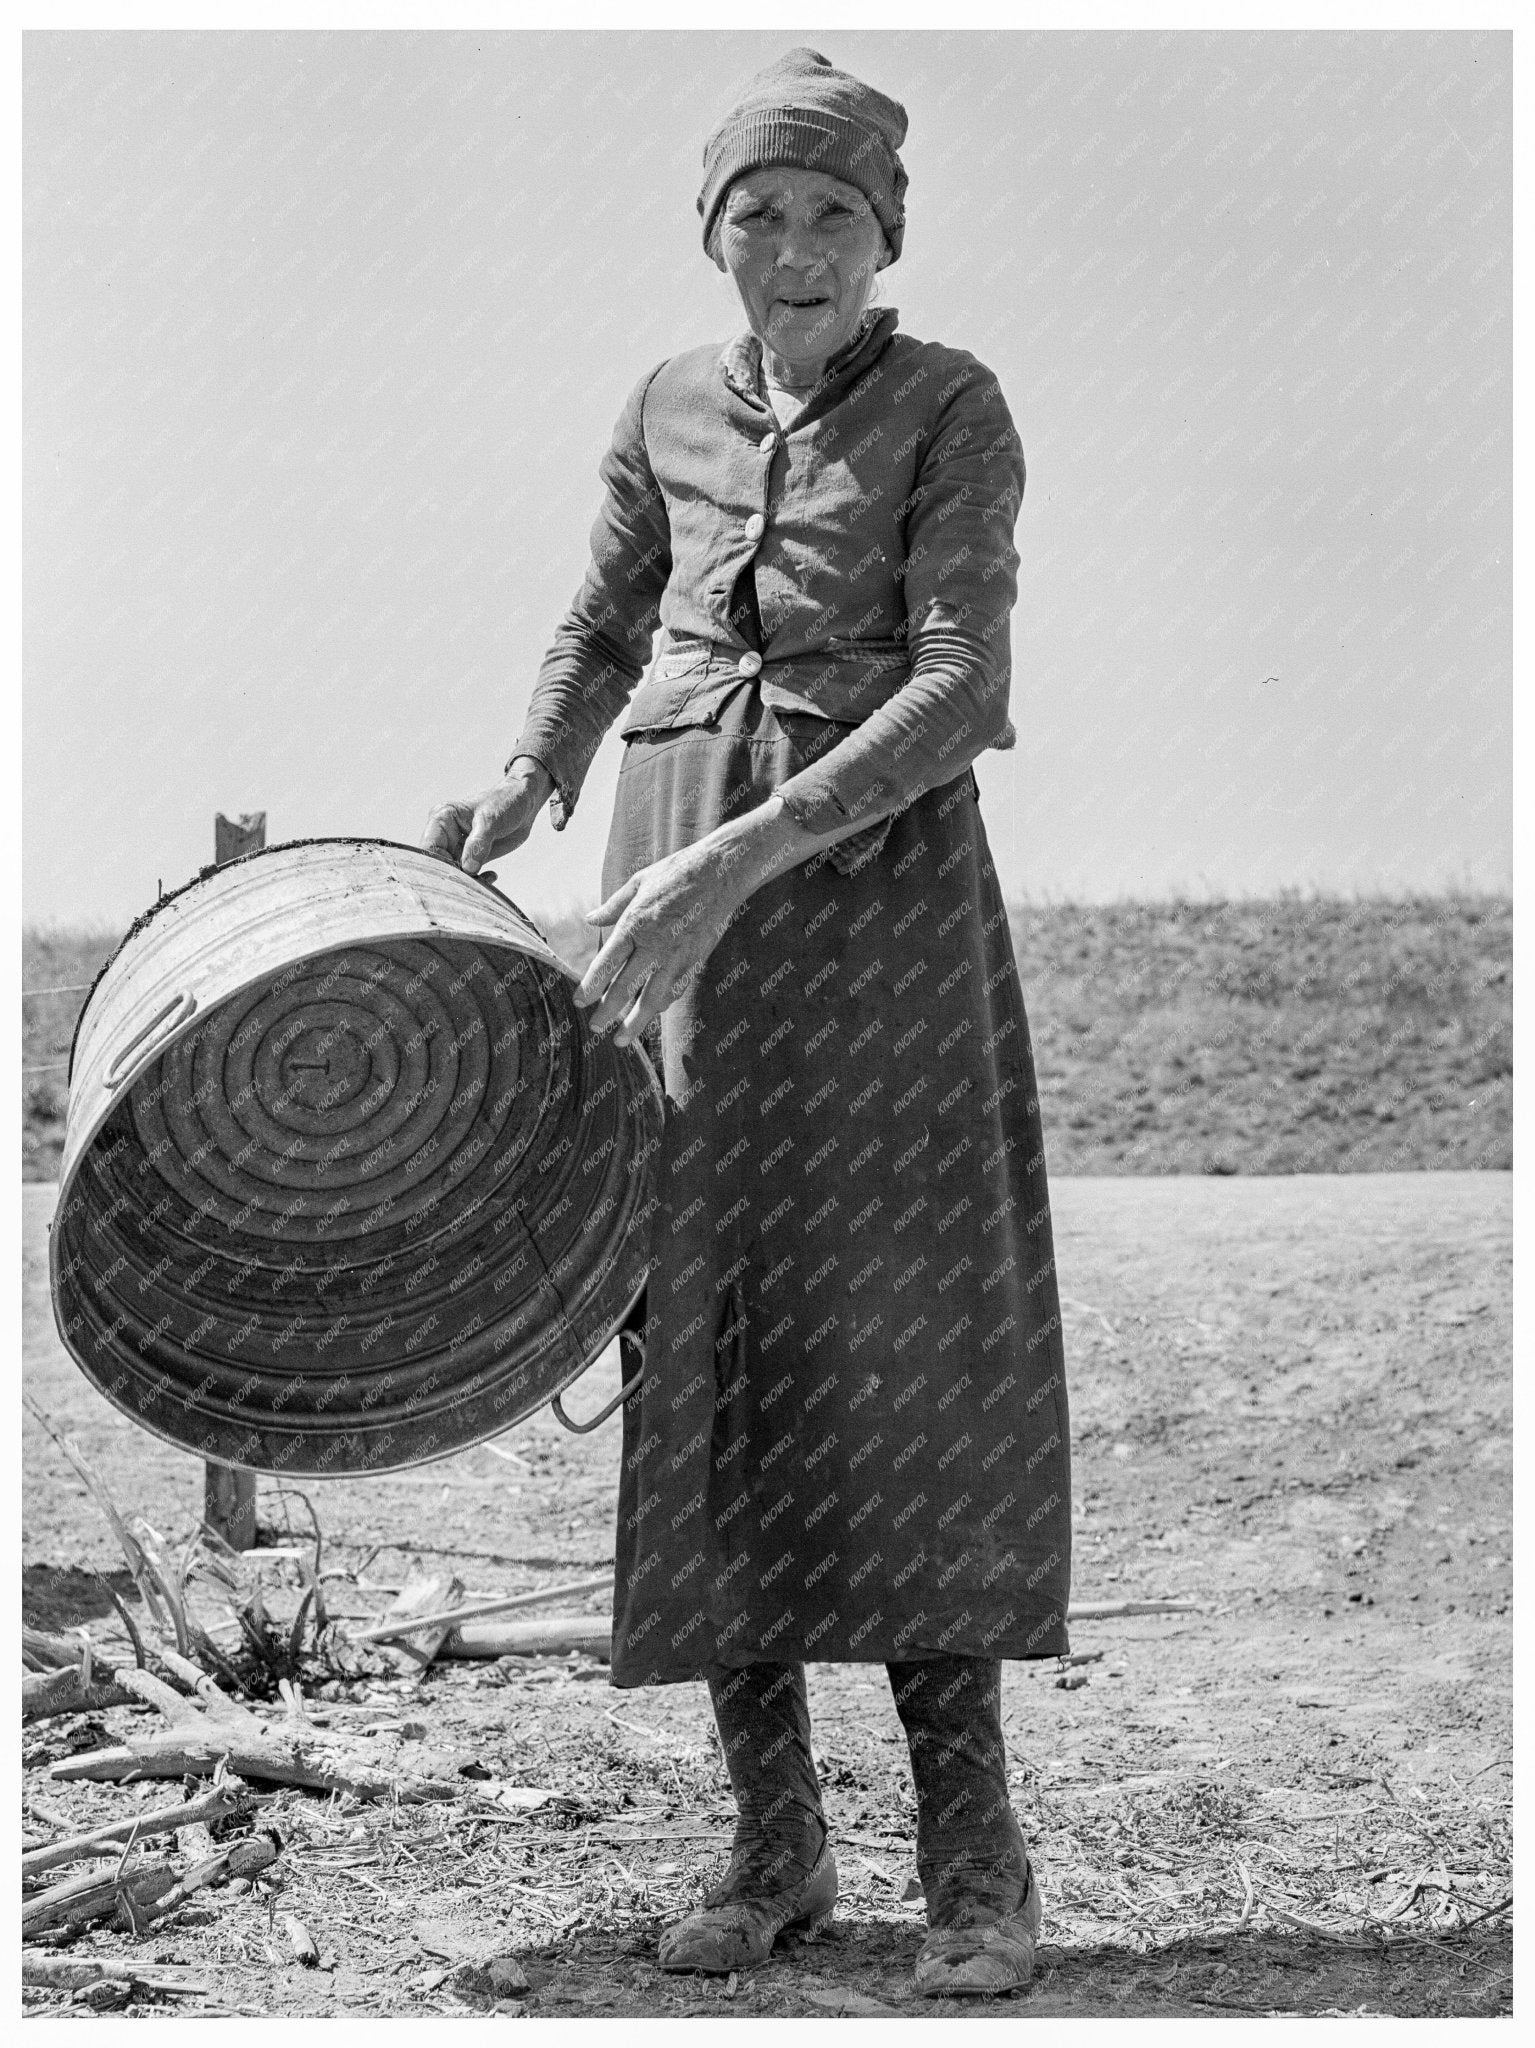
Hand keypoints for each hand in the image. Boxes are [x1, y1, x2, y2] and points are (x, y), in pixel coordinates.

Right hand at [422, 756, 554, 873]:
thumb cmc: (505, 802)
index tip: (455, 877)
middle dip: (452, 877)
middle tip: (472, 884)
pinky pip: (468, 875)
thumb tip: (468, 868)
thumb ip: (478, 843)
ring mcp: (457, 847)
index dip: (437, 865)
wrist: (525, 803)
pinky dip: (478, 880)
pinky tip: (492, 876)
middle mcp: (445, 834)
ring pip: (453, 872)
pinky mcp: (471, 857)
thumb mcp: (491, 820)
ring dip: (467, 881)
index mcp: (442, 818)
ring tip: (486, 879)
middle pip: (438, 864)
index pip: (429, 847)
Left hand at [573, 837, 751, 1047]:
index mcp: (634, 924)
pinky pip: (675, 989)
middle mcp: (654, 945)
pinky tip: (653, 1012)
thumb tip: (590, 920)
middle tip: (594, 1028)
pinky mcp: (695, 959)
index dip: (591, 986)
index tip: (579, 1002)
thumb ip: (612, 906)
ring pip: (652, 998)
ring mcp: (676, 956)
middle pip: (625, 987)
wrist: (720, 873)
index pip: (607, 963)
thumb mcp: (638, 882)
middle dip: (608, 1011)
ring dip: (635, 1022)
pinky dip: (662, 1003)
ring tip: (622, 1039)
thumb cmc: (676, 872)